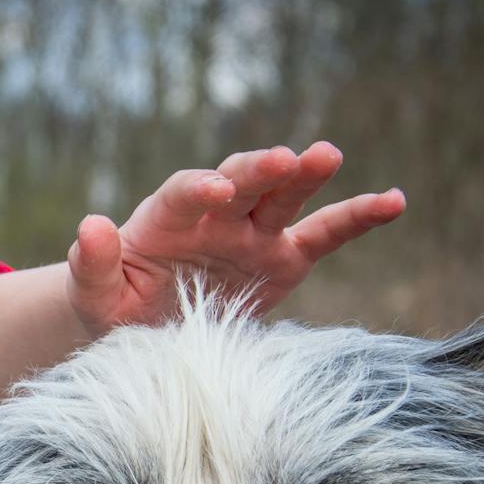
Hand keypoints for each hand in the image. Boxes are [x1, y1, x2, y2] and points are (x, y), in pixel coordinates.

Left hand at [65, 142, 405, 335]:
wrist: (141, 328)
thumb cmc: (114, 308)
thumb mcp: (94, 296)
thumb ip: (92, 265)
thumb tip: (89, 226)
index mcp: (165, 222)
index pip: (183, 196)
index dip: (198, 190)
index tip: (215, 191)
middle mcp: (214, 218)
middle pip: (239, 183)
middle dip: (260, 171)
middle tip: (285, 159)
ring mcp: (252, 235)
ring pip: (283, 198)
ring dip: (305, 176)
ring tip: (328, 155)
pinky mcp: (283, 259)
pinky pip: (325, 234)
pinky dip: (357, 217)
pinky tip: (394, 202)